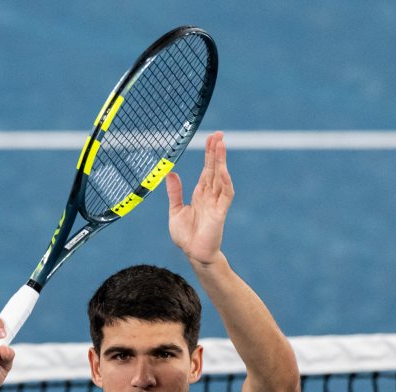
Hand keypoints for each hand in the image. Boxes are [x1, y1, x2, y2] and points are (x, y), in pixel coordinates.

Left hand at [166, 131, 233, 266]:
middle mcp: (210, 195)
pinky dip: (225, 183)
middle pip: (215, 169)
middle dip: (217, 152)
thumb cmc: (186, 235)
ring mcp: (216, 203)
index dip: (209, 154)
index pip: (207, 169)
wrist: (192, 253)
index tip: (212, 139)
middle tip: (219, 134)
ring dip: (221, 162)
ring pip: (220, 178)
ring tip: (221, 145)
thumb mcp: (175, 210)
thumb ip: (174, 192)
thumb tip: (170, 173)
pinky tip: (223, 171)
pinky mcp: (219, 213)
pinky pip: (224, 196)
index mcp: (200, 193)